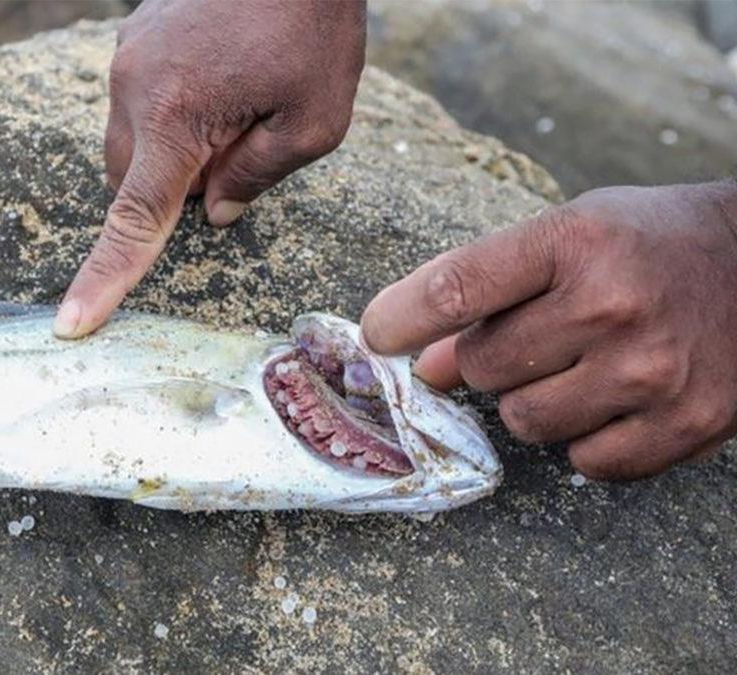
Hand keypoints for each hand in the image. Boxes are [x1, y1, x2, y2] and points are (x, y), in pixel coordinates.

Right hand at [54, 0, 366, 337]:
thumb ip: (258, 176)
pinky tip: (224, 73)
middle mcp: (133, 87)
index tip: (72, 323)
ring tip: (238, 99)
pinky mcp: (135, 34)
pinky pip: (141, 96)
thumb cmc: (312, 25)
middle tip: (242, 145)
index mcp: (174, 118)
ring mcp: (128, 55)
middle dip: (176, 185)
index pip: (134, 220)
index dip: (104, 279)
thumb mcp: (314, 120)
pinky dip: (173, 108)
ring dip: (175, 144)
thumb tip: (213, 211)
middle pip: (132, 179)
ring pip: (134, 138)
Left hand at [361, 181, 736, 479]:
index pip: (455, 289)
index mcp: (575, 242)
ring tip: (576, 364)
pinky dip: (585, 438)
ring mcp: (651, 371)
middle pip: (479, 366)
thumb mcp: (570, 233)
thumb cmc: (650, 243)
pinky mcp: (686, 425)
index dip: (398, 319)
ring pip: (522, 421)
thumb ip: (489, 290)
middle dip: (484, 358)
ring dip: (530, 401)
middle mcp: (611, 305)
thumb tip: (422, 363)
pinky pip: (584, 461)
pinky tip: (613, 399)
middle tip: (530, 337)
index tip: (377, 336)